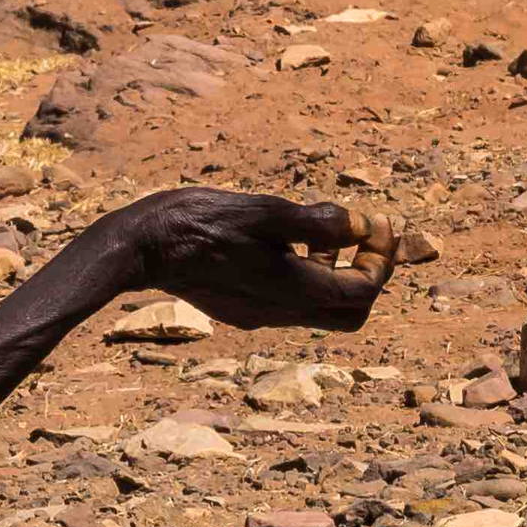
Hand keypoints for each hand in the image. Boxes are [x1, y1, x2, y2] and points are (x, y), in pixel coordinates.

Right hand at [117, 187, 420, 330]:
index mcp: (292, 290)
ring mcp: (259, 314)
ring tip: (328, 233)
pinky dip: (307, 275)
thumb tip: (359, 225)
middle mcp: (280, 312)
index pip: (363, 290)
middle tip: (366, 235)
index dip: (381, 257)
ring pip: (321, 309)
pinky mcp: (241, 308)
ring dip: (337, 272)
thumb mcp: (266, 211)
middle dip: (368, 274)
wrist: (146, 246)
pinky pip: (292, 303)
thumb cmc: (202, 223)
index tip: (375, 221)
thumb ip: (317, 222)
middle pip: (350, 313)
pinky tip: (288, 245)